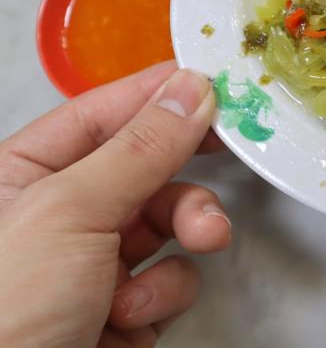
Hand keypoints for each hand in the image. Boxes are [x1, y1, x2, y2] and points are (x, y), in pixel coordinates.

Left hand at [0, 62, 230, 346]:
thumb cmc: (1, 314)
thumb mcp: (68, 211)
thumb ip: (138, 148)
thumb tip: (187, 91)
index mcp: (23, 175)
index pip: (101, 114)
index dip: (157, 95)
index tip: (212, 82)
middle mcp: (59, 215)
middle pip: (147, 166)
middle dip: (187, 170)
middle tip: (230, 150)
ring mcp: (93, 264)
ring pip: (171, 221)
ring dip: (190, 230)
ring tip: (200, 240)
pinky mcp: (124, 309)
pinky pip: (172, 277)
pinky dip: (164, 292)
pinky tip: (130, 311)